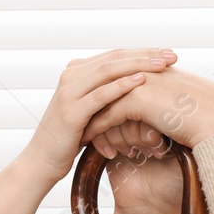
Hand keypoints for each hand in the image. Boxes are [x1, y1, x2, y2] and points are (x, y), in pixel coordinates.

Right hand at [21, 48, 177, 183]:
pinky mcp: (70, 111)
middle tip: (172, 55)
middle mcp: (70, 76)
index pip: (115, 55)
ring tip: (162, 65)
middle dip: (146, 55)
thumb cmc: (70, 139)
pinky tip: (141, 81)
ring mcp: (68, 92)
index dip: (142, 52)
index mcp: (76, 72)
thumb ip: (105, 94)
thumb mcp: (89, 111)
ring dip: (138, 66)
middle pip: (114, 59)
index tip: (167, 53)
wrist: (42, 161)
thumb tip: (138, 85)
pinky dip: (121, 86)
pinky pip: (100, 95)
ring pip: (108, 71)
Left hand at [80, 66, 213, 151]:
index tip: (90, 116)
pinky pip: (107, 115)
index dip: (102, 99)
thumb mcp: (178, 103)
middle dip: (90, 110)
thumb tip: (156, 110)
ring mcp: (137, 81)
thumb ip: (162, 101)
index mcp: (150, 67)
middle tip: (78, 128)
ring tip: (82, 140)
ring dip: (90, 122)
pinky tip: (89, 143)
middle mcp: (140, 70)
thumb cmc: (204, 114)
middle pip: (102, 88)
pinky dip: (97, 131)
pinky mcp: (136, 98)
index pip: (115, 80)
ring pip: (102, 102)